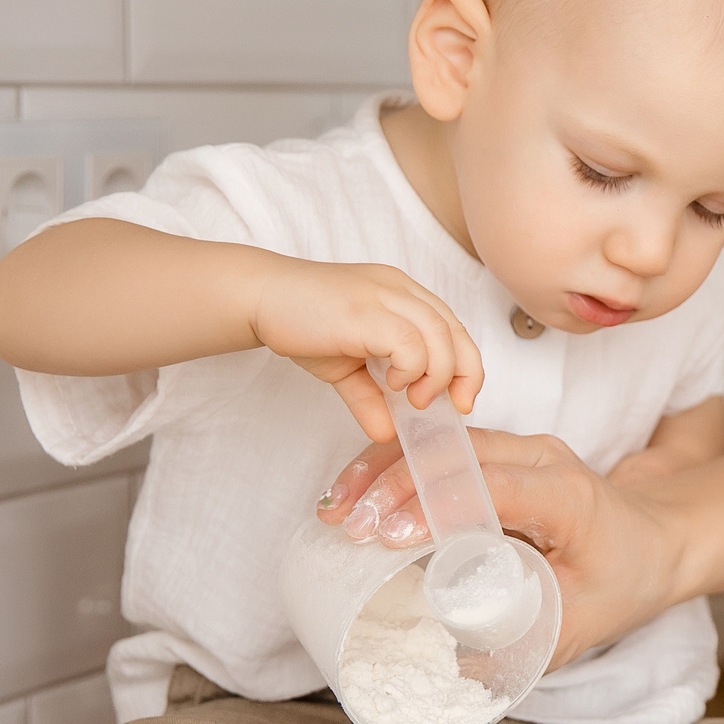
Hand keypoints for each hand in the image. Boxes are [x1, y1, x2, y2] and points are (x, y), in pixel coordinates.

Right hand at [247, 257, 484, 442]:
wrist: (258, 296)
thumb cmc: (300, 323)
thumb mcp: (344, 367)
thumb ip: (370, 397)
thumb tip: (386, 433)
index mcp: (403, 294)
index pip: (453, 327)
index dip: (466, 365)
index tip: (460, 399)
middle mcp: (400, 290)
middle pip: (457, 331)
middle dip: (464, 375)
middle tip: (449, 406)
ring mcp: (385, 296)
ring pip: (440, 336)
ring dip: (436, 376)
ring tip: (413, 399)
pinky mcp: (366, 311)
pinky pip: (409, 342)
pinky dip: (411, 369)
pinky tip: (392, 384)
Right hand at [317, 429, 686, 665]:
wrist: (659, 538)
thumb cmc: (626, 575)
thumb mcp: (585, 624)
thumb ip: (528, 646)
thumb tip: (458, 670)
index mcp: (567, 496)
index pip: (491, 486)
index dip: (434, 505)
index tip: (388, 537)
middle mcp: (542, 459)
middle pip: (454, 454)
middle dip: (392, 486)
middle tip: (347, 527)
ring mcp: (519, 450)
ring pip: (438, 444)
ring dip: (382, 471)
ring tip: (337, 510)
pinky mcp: (500, 454)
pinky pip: (439, 450)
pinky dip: (395, 468)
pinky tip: (357, 493)